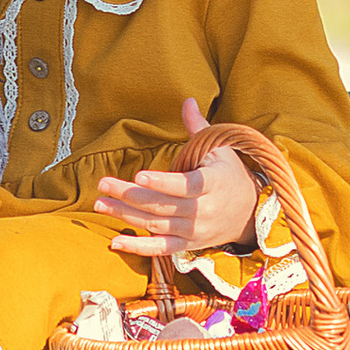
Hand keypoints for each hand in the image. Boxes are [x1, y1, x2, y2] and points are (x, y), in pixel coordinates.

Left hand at [95, 98, 260, 256]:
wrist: (249, 213)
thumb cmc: (229, 174)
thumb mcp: (220, 149)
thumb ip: (198, 127)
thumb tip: (188, 100)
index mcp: (212, 184)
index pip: (185, 185)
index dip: (162, 183)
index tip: (139, 177)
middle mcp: (203, 210)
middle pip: (162, 204)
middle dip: (130, 195)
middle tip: (103, 184)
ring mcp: (194, 230)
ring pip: (156, 224)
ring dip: (126, 216)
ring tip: (100, 204)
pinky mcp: (187, 244)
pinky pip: (160, 249)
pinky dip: (138, 248)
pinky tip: (116, 241)